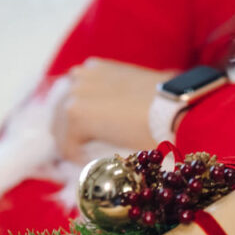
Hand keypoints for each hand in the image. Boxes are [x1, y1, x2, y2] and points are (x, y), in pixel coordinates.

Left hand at [52, 59, 176, 162]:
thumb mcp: (146, 91)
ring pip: (60, 129)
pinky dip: (77, 158)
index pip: (74, 95)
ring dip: (73, 146)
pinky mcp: (75, 114)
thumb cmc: (170, 103)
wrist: (175, 109)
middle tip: (85, 152)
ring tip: (89, 160)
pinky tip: (94, 165)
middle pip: (59, 111)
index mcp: (97, 69)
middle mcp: (82, 76)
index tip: (90, 137)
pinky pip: (67, 145)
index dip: (81, 119)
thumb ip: (128, 96)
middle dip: (70, 133)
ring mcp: (76, 93)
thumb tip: (133, 113)